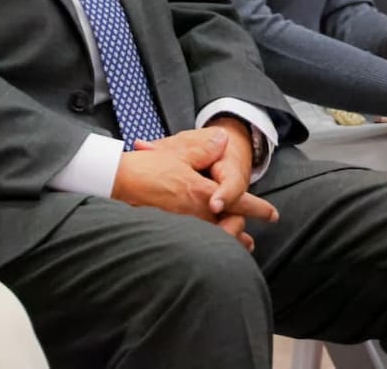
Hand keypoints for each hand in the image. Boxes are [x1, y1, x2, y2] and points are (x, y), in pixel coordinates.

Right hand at [118, 126, 276, 250]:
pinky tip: (208, 245)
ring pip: (216, 239)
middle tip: (251, 235)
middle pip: (230, 228)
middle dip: (242, 230)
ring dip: (229, 242)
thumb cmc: (144, 169)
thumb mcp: (177, 152)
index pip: (238, 202)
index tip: (272, 214)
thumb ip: (203, 149)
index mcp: (201, 192)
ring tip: (238, 246)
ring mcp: (183, 226)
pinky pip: (198, 243)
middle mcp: (196, 214)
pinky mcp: (170, 233)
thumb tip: (223, 140)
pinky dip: (210, 245)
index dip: (258, 209)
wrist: (113, 184)